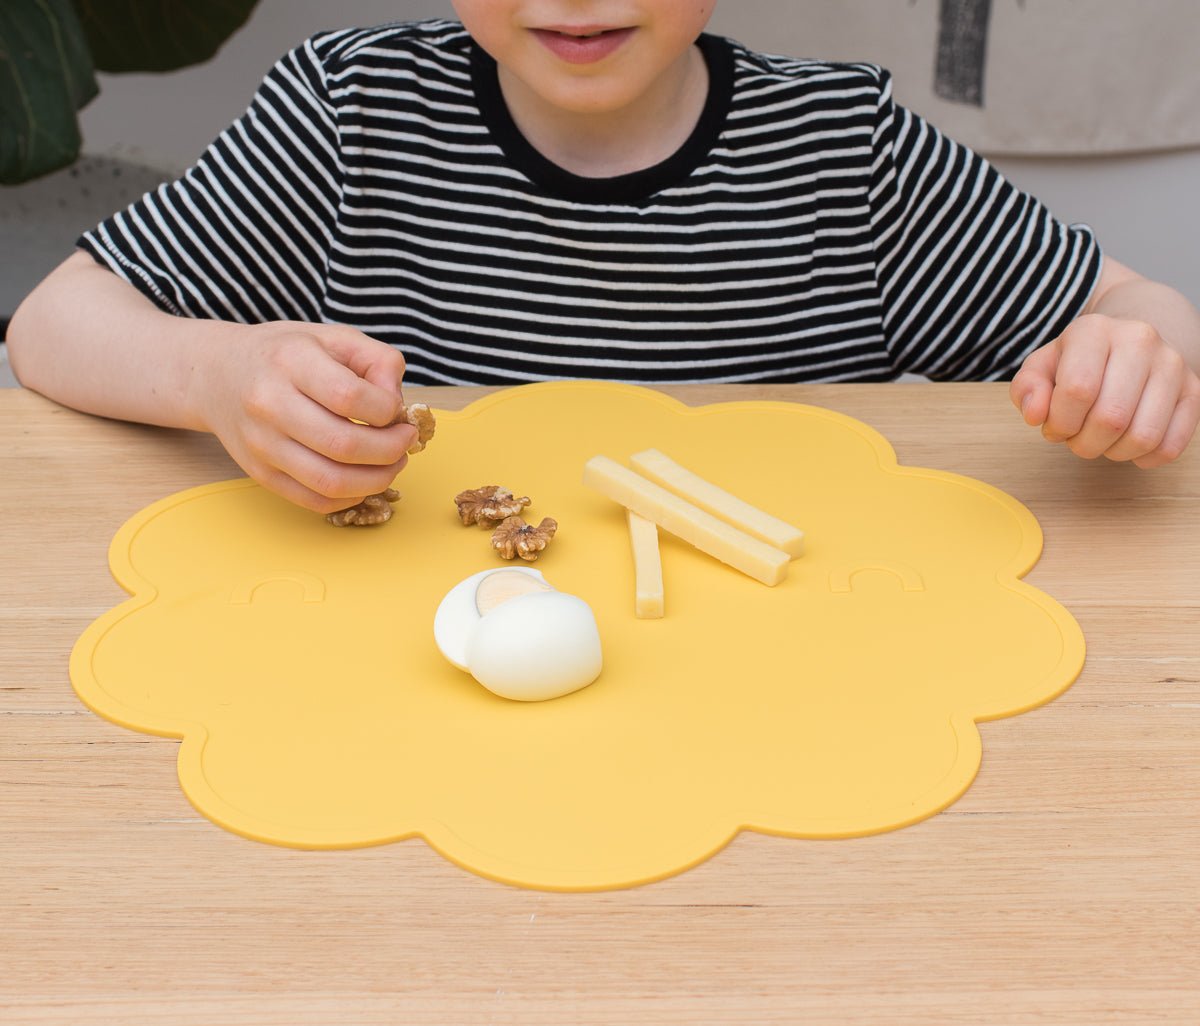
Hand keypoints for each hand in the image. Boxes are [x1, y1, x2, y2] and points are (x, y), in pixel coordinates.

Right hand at [189, 321, 418, 511]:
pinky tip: (364, 479)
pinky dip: (351, 497)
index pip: (350, 397)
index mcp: (291, 360)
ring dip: (378, 479)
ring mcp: (261, 443)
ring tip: (392, 463)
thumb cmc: (286, 355)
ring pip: (331, 481)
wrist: (218, 374)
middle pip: (344, 445)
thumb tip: (398, 406)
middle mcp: (269, 403)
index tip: (397, 411)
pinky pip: (314, 500)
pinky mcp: (259, 473)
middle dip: (391, 450)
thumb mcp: (334, 338)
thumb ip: (378, 361)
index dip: (388, 410)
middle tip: (405, 442)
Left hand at [1010, 314, 1199, 467]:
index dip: (1060, 422)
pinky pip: (1170, 445)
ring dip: (1113, 453)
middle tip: (1075, 437)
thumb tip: (1036, 414)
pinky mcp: (1194, 391)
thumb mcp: (1042, 367)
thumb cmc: (1078, 362)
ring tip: (1100, 439)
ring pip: (1143, 436)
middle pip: (1110, 418)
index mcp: (1094, 330)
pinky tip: (1126, 444)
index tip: (1054, 426)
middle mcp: (1140, 340)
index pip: (1077, 390)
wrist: (1129, 344)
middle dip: (1083, 443)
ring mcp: (1172, 365)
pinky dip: (1143, 457)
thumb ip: (1027, 389)